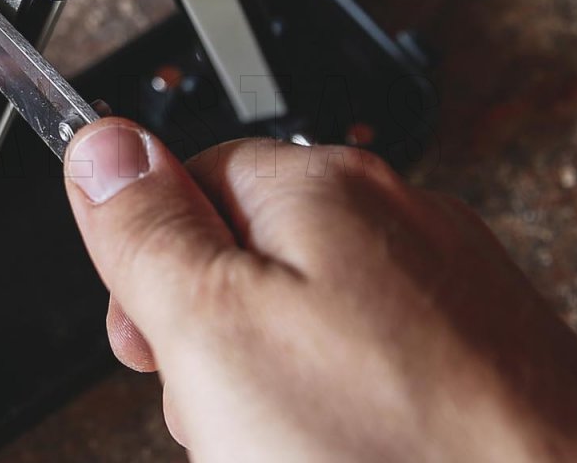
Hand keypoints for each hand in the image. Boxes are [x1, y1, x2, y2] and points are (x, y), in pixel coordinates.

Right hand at [63, 118, 576, 462]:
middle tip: (227, 415)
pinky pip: (368, 373)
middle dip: (214, 345)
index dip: (149, 270)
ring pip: (306, 328)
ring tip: (293, 453)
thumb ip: (146, 229)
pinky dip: (340, 418)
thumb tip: (102, 144)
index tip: (147, 340)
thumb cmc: (399, 456)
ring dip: (274, 393)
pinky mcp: (475, 362)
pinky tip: (346, 458)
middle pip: (246, 259)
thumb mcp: (213, 331)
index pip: (185, 182)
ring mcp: (445, 293)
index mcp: (322, 189)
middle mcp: (396, 221)